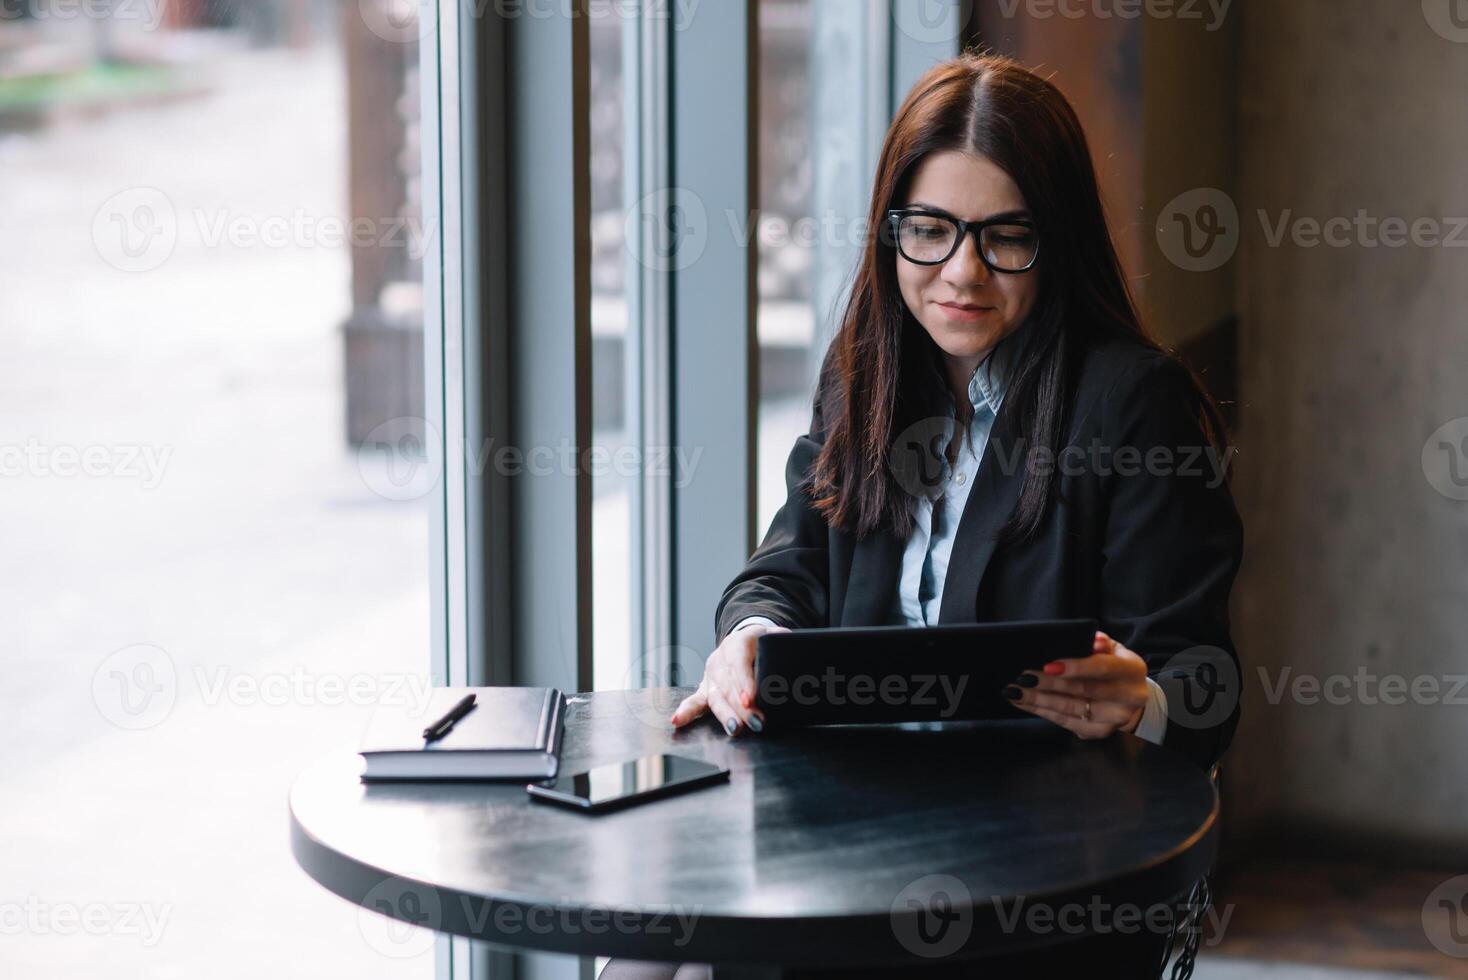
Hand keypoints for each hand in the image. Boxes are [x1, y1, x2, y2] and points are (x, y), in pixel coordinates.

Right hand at [669, 622, 789, 735]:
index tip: (751, 699)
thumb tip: (788, 643)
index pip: (739, 663)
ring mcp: (710, 676)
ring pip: (716, 697)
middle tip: (758, 723)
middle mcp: (719, 659)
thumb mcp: (772, 636)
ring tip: (735, 728)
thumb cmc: (761, 643)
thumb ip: (780, 639)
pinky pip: (694, 701)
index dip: (744, 681)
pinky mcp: (704, 690)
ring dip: (726, 715)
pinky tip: (677, 721)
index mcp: (737, 643)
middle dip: (742, 707)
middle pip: (729, 685)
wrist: (742, 641)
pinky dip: (686, 712)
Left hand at [1004, 630, 1147, 738]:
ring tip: (1015, 691)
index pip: (1102, 668)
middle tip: (1023, 678)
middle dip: (1049, 684)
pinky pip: (1065, 722)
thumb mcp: (1114, 650)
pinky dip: (1042, 711)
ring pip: (1071, 709)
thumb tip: (1092, 640)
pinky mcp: (1098, 732)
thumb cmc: (1115, 667)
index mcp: (1131, 670)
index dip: (1076, 667)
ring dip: (1039, 700)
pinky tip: (1024, 703)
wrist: (1130, 699)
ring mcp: (1114, 719)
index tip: (1048, 665)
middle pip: (1083, 691)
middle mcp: (1128, 698)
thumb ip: (1101, 643)